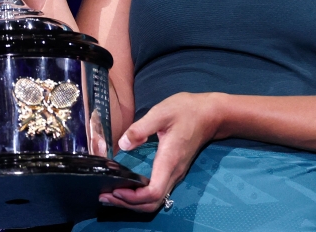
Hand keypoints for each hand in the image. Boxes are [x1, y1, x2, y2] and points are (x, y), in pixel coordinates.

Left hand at [100, 92, 223, 212]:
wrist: (210, 114)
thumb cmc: (186, 110)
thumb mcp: (161, 112)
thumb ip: (141, 128)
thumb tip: (123, 144)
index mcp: (169, 160)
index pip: (153, 192)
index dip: (133, 197)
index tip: (115, 190)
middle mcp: (173, 172)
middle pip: (152, 203)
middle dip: (128, 204)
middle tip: (105, 196)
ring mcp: (175, 173)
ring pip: (155, 200)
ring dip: (133, 203)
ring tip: (112, 194)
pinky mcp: (174, 171)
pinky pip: (157, 192)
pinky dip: (140, 196)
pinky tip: (127, 187)